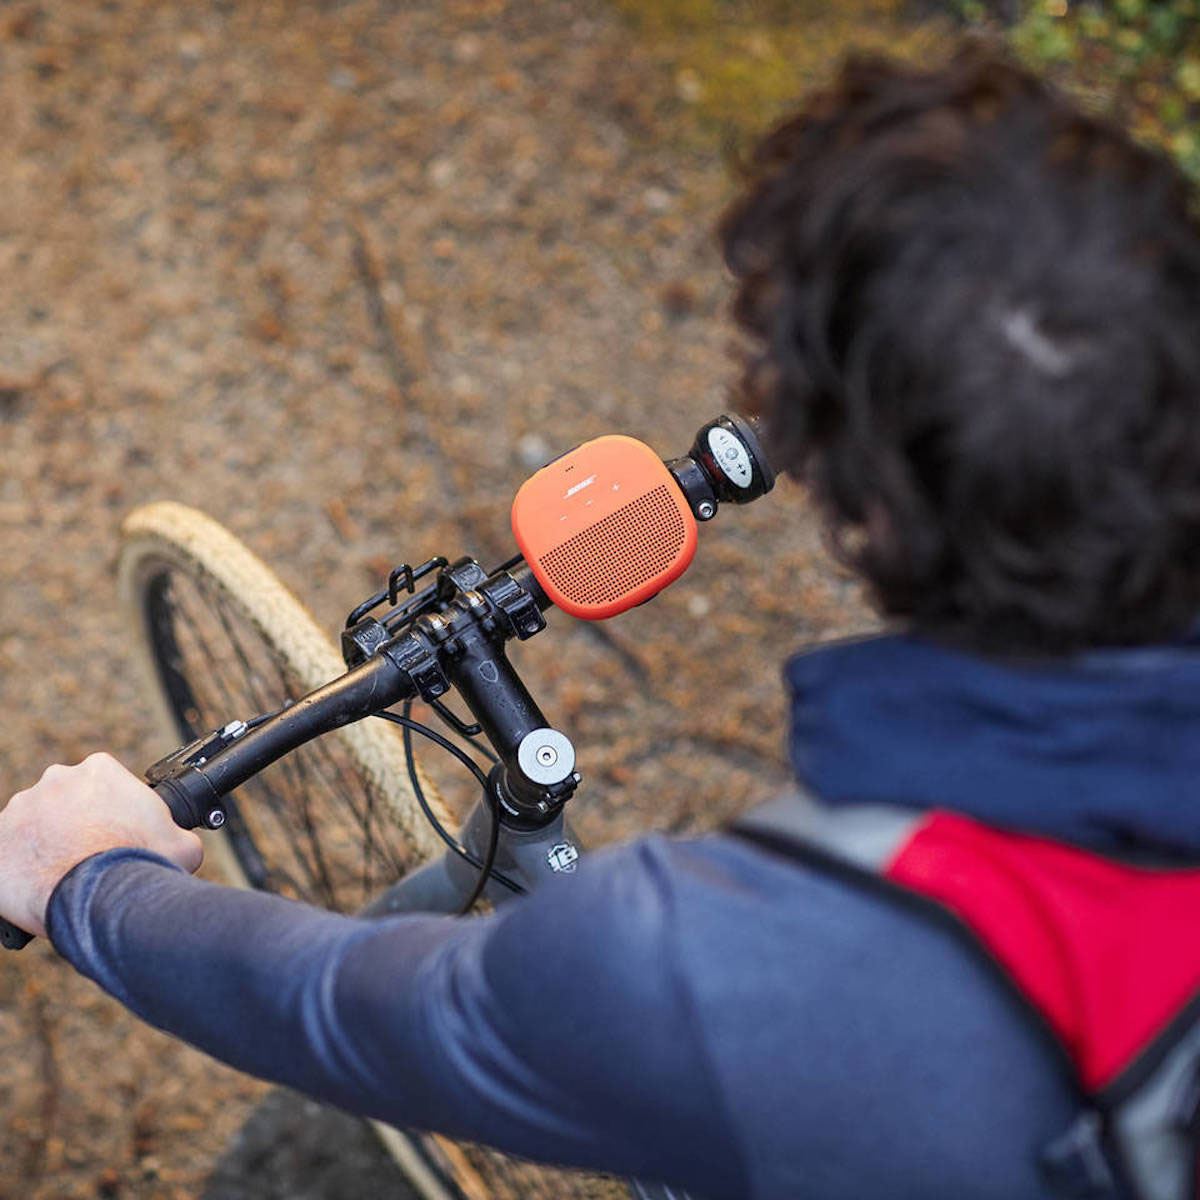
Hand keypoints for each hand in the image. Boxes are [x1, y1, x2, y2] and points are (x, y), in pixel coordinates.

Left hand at [0, 753, 203, 937]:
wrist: (100, 894)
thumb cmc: (140, 863)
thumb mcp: (183, 844)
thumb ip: (178, 835)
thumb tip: (183, 844)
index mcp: (99, 771)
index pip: (101, 782)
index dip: (111, 809)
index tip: (115, 832)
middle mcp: (56, 780)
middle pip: (64, 799)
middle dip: (74, 824)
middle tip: (88, 854)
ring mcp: (20, 809)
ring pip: (33, 825)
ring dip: (44, 844)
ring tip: (63, 875)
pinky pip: (8, 853)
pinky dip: (19, 868)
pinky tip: (39, 886)